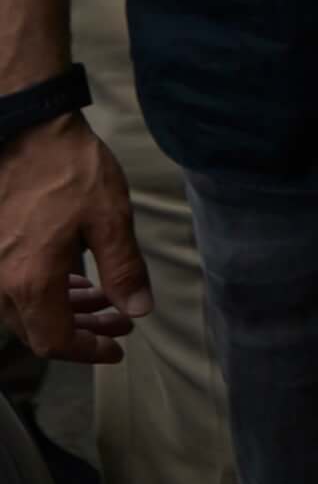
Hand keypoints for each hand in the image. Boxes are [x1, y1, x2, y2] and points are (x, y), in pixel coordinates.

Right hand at [0, 114, 149, 360]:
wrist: (28, 132)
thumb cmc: (70, 171)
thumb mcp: (110, 219)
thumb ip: (124, 270)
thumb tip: (137, 310)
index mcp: (30, 281)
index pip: (55, 341)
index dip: (89, 351)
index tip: (118, 346)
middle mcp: (2, 281)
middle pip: (39, 330)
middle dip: (83, 330)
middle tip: (122, 321)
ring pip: (27, 309)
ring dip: (67, 311)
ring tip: (108, 300)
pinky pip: (17, 286)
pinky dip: (48, 291)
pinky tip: (77, 280)